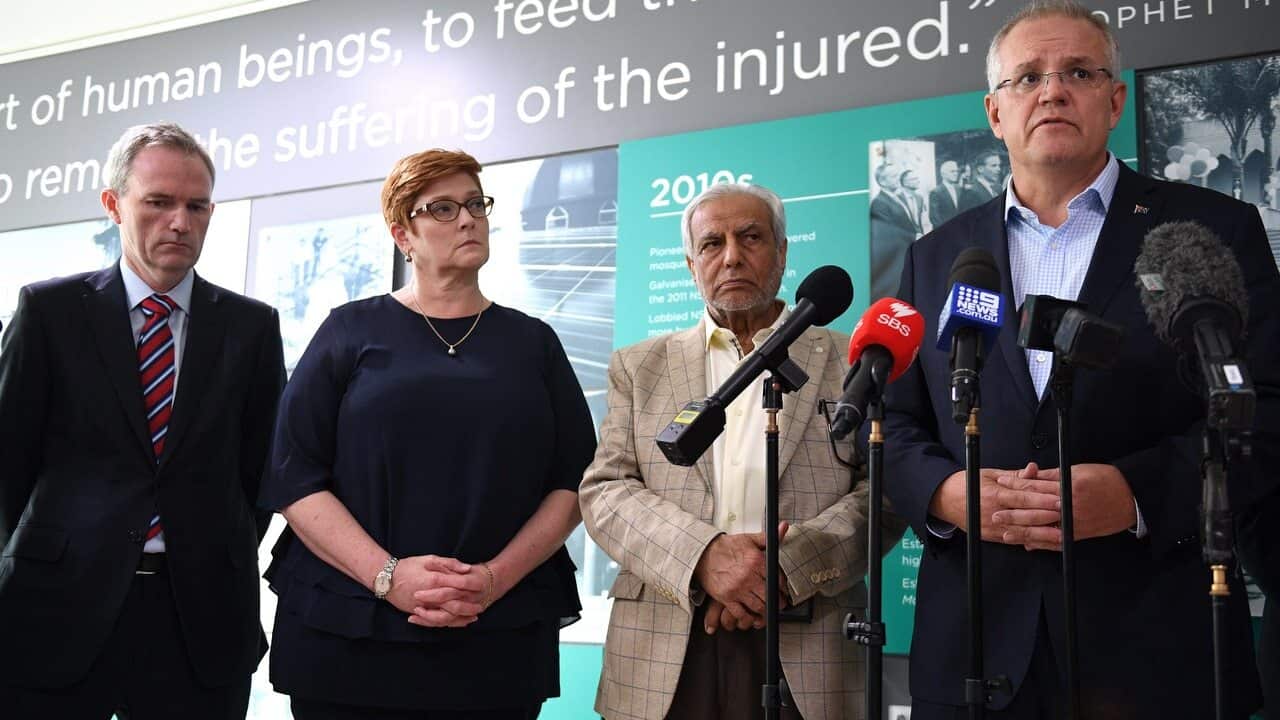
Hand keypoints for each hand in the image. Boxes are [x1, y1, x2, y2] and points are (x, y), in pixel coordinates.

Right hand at [385, 555, 485, 626]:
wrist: (386, 579)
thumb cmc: (408, 566)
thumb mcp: (428, 559)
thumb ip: (448, 563)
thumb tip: (467, 568)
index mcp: (434, 580)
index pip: (457, 586)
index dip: (470, 588)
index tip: (482, 588)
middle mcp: (430, 596)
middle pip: (454, 605)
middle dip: (469, 608)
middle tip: (481, 607)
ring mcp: (424, 607)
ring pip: (446, 617)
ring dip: (461, 619)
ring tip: (473, 618)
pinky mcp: (419, 613)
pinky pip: (436, 622)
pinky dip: (449, 623)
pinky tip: (458, 622)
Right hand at [694, 523, 787, 629]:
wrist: (702, 554)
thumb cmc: (726, 547)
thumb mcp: (749, 539)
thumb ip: (768, 538)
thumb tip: (784, 527)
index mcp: (756, 561)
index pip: (777, 578)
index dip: (782, 587)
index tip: (783, 591)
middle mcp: (748, 576)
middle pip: (769, 595)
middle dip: (777, 602)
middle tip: (779, 603)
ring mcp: (737, 588)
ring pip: (758, 606)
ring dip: (765, 610)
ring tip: (767, 609)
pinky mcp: (726, 598)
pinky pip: (741, 614)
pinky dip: (749, 617)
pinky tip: (752, 615)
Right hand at [929, 463, 1060, 543]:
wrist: (944, 500)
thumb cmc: (968, 484)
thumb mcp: (989, 474)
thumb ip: (1014, 475)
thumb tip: (1033, 470)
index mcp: (994, 493)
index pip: (1023, 496)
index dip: (1043, 499)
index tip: (1060, 499)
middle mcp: (994, 511)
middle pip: (1026, 515)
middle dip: (1048, 516)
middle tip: (1068, 516)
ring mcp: (992, 526)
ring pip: (1022, 531)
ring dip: (1043, 533)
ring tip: (1061, 534)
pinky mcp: (991, 536)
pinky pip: (1014, 540)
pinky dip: (1030, 541)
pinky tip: (1044, 542)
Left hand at [998, 464, 1135, 550]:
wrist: (1130, 498)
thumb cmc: (1104, 480)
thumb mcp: (1076, 471)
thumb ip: (1051, 477)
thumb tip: (1029, 476)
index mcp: (1066, 489)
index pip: (1034, 488)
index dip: (1014, 486)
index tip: (1000, 484)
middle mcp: (1068, 508)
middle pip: (1034, 512)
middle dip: (1012, 514)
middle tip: (995, 514)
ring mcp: (1073, 524)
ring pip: (1043, 531)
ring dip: (1022, 533)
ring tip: (1005, 534)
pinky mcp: (1079, 535)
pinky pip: (1056, 542)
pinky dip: (1042, 544)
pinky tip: (1028, 545)